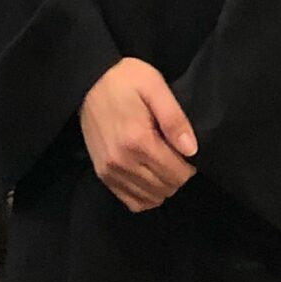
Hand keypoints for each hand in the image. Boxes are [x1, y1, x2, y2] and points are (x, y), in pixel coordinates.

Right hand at [80, 59, 196, 211]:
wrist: (89, 81)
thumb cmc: (125, 80)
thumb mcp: (154, 85)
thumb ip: (174, 118)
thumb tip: (191, 150)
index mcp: (138, 140)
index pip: (176, 174)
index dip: (189, 167)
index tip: (187, 153)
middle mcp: (122, 162)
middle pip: (164, 188)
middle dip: (178, 176)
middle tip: (176, 157)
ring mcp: (110, 171)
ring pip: (150, 199)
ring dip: (163, 187)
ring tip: (163, 165)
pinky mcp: (102, 175)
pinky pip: (132, 202)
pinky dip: (146, 196)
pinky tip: (150, 179)